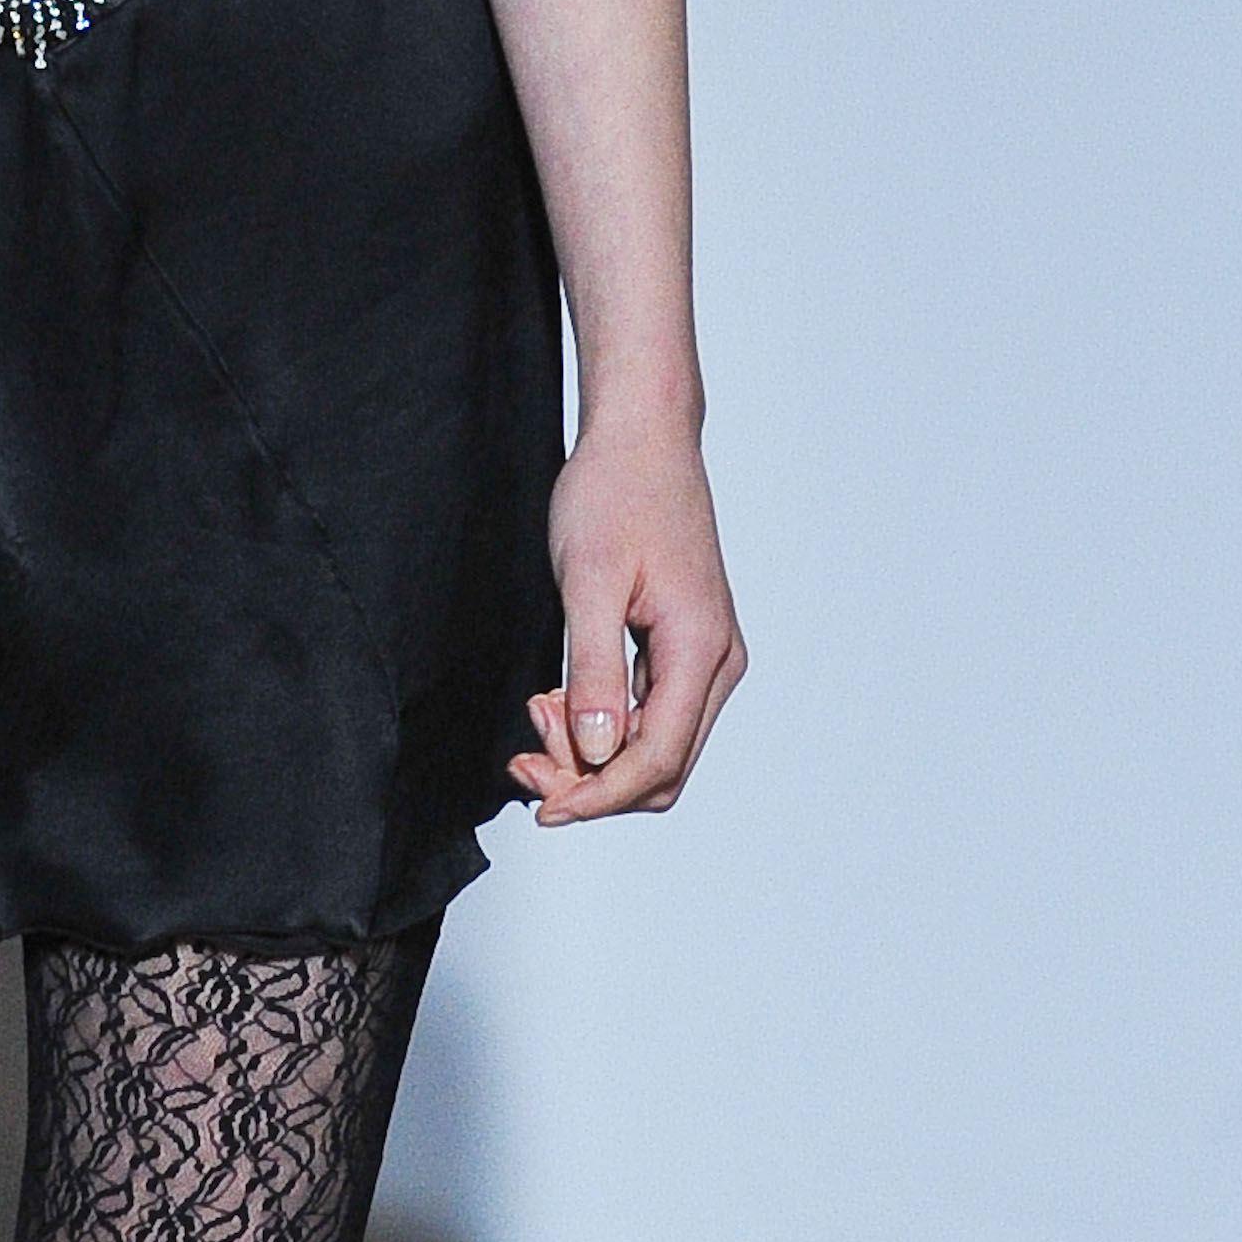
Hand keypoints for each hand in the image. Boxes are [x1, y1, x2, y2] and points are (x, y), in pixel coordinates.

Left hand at [508, 414, 743, 824]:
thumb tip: (598, 752)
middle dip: (592, 779)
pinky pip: (650, 712)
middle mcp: (716, 663)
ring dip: (594, 752)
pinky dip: (604, 721)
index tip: (544, 806)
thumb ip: (594, 670)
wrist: (641, 435)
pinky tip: (559, 699)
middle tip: (525, 759)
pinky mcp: (684, 646)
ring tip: (537, 715)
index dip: (599, 797)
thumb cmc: (616, 491)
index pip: (658, 760)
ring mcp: (704, 656)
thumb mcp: (590, 578)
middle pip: (661, 766)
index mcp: (701, 650)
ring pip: (655, 745)